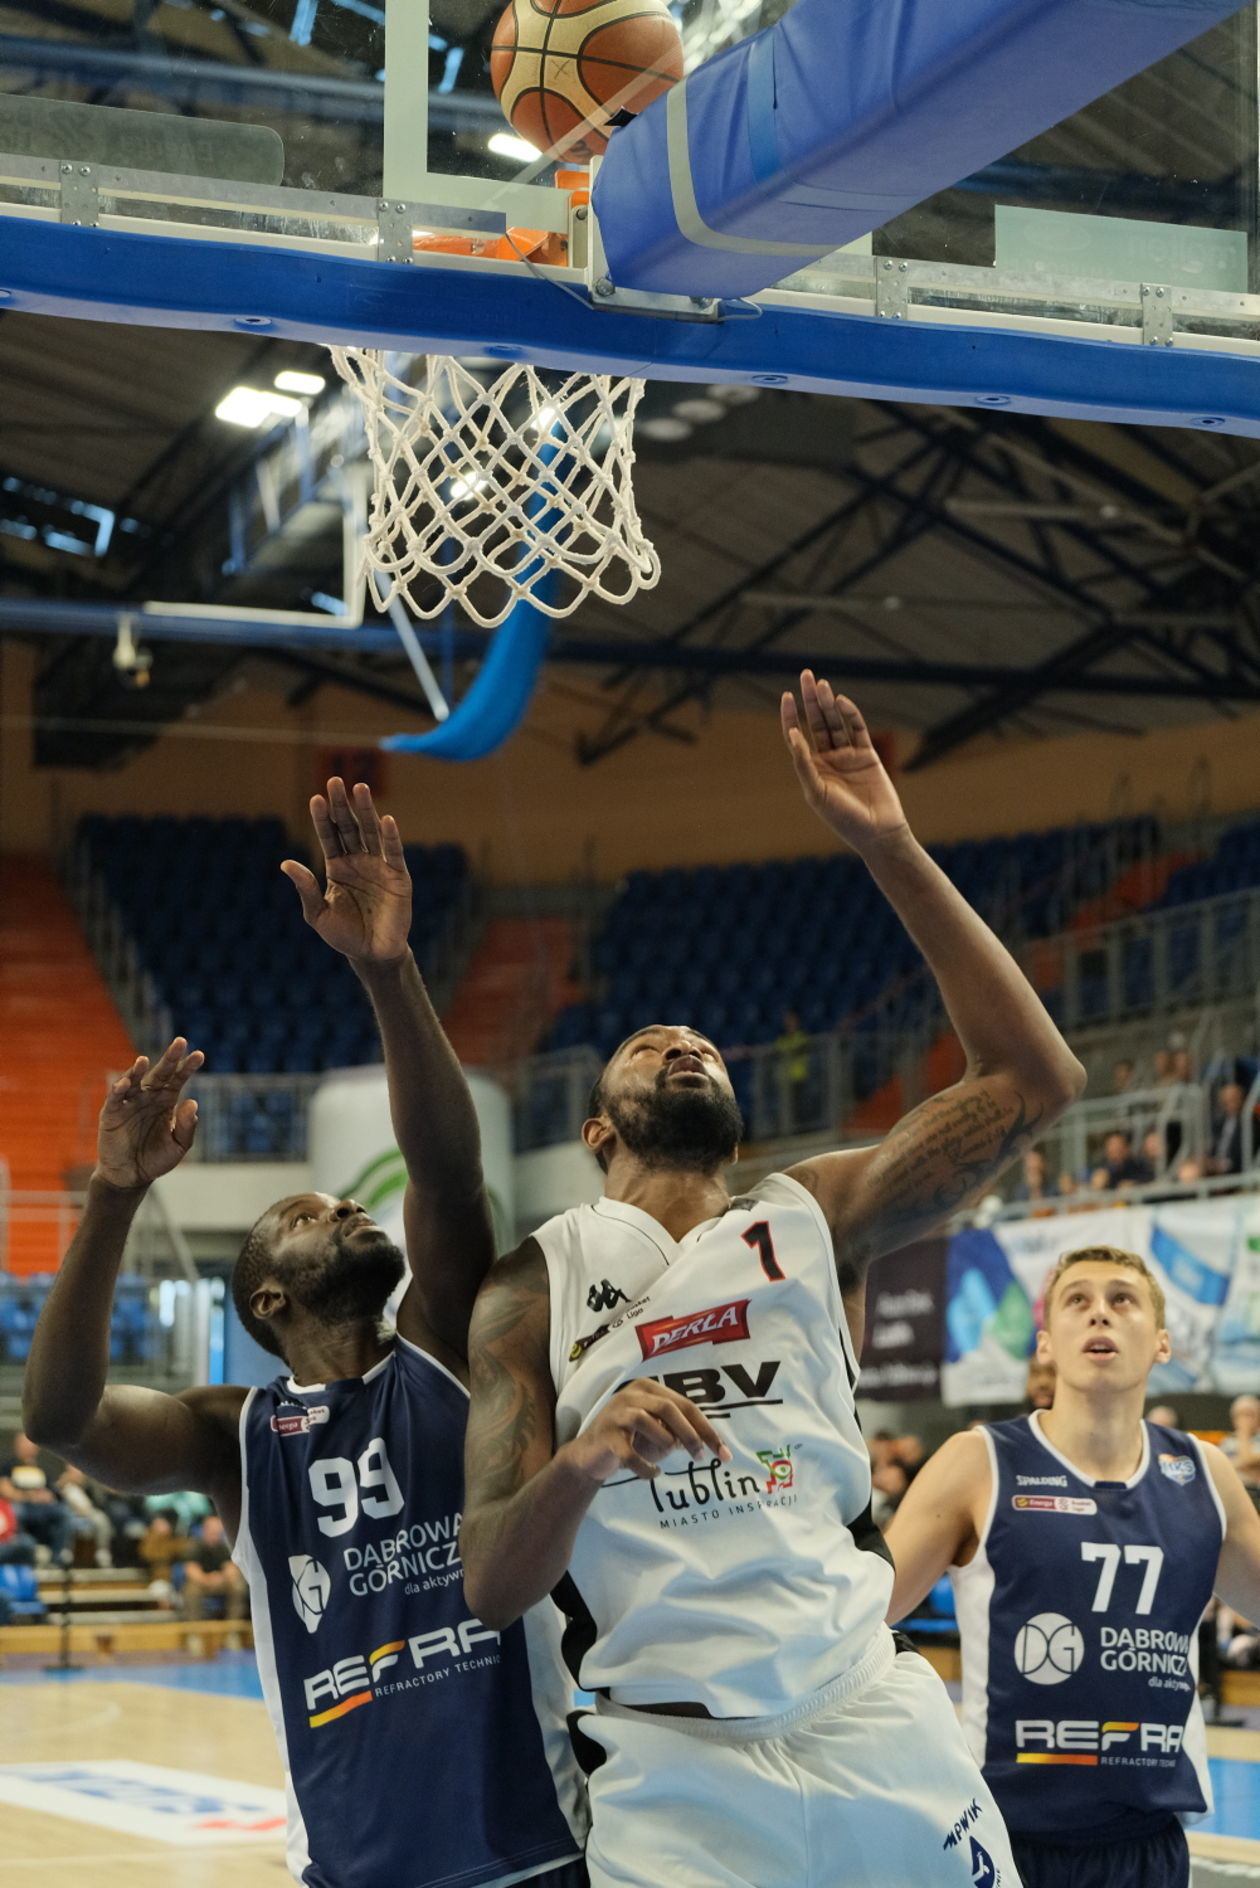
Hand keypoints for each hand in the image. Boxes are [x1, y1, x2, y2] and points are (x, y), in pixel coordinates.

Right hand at [95, 1038, 201, 1189]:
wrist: (131, 1176)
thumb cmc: (156, 1159)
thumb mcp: (178, 1146)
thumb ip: (186, 1127)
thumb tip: (192, 1102)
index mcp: (166, 1101)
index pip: (178, 1079)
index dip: (188, 1067)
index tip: (199, 1055)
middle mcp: (148, 1097)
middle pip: (160, 1073)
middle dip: (170, 1058)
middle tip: (180, 1042)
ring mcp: (129, 1103)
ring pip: (134, 1081)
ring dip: (138, 1070)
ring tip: (144, 1060)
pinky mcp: (111, 1114)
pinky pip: (115, 1099)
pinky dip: (118, 1090)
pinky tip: (125, 1083)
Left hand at [282, 777, 411, 963]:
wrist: (372, 955)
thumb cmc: (344, 936)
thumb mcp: (317, 914)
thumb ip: (306, 889)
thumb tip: (285, 864)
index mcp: (338, 867)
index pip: (329, 836)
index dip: (322, 818)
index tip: (315, 798)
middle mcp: (359, 861)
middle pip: (349, 827)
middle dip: (342, 805)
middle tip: (334, 780)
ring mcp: (380, 867)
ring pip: (371, 832)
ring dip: (366, 810)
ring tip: (359, 787)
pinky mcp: (399, 878)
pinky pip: (394, 854)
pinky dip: (391, 837)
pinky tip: (386, 820)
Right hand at [564, 1380, 731, 1484]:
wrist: (589, 1456)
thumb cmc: (629, 1440)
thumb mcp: (657, 1430)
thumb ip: (679, 1430)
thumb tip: (709, 1441)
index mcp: (648, 1388)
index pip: (685, 1405)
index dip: (707, 1429)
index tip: (723, 1453)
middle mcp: (631, 1394)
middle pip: (669, 1408)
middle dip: (691, 1435)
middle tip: (700, 1457)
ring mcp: (616, 1413)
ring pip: (649, 1423)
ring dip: (664, 1445)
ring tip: (663, 1458)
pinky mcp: (606, 1436)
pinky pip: (631, 1454)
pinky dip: (646, 1467)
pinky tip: (653, 1472)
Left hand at [781, 671, 907, 854]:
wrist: (877, 831)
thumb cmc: (842, 818)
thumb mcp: (816, 792)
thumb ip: (803, 763)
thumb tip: (792, 735)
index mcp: (811, 768)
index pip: (797, 736)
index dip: (791, 716)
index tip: (787, 696)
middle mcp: (828, 759)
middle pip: (816, 722)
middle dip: (810, 699)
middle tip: (807, 675)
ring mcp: (848, 755)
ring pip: (836, 722)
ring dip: (828, 703)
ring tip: (822, 685)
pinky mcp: (868, 754)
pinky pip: (857, 729)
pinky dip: (850, 714)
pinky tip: (841, 702)